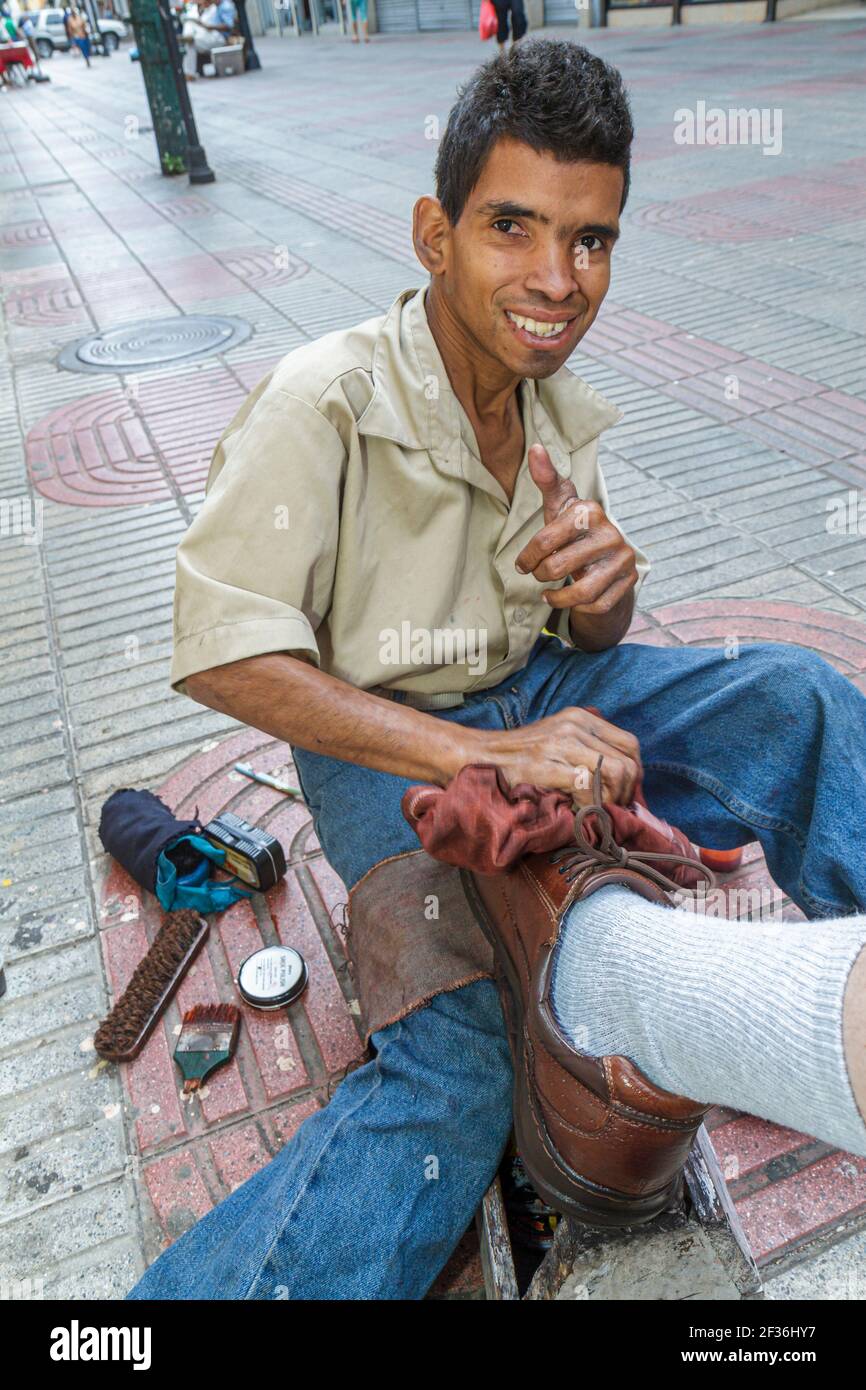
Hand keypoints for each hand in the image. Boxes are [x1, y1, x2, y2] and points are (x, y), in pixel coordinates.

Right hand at [471, 706, 641, 805]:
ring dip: (610, 800)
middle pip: (628, 762)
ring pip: (614, 773)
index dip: (634, 774)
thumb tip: (621, 781)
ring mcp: (560, 743)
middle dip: (624, 792)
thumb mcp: (558, 741)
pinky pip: (587, 786)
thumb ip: (587, 751)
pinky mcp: (546, 764)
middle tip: (609, 808)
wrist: (479, 755)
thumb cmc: (520, 756)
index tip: (622, 794)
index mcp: (581, 718)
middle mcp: (575, 725)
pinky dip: (589, 805)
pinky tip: (575, 810)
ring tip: (593, 810)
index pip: (630, 745)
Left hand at [515, 443, 637, 621]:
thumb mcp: (559, 505)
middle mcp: (611, 533)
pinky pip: (596, 605)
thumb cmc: (574, 529)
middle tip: (537, 575)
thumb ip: (547, 479)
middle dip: (540, 575)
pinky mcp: (629, 582)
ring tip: (548, 594)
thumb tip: (536, 447)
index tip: (522, 564)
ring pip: (579, 592)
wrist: (607, 557)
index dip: (527, 557)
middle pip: (557, 567)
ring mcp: (623, 559)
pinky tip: (569, 598)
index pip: (544, 540)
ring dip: (557, 597)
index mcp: (589, 511)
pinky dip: (577, 607)